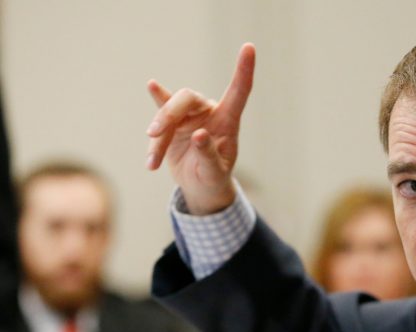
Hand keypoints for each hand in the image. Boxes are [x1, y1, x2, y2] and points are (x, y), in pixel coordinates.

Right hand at [145, 43, 255, 214]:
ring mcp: (190, 116)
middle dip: (168, 113)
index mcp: (228, 121)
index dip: (244, 70)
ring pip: (169, 110)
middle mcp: (209, 113)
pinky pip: (161, 115)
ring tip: (153, 163)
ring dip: (158, 133)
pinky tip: (152, 88)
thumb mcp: (214, 173)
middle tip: (154, 134)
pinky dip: (155, 125)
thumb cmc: (213, 179)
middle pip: (187, 97)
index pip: (239, 91)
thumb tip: (198, 134)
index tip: (249, 47)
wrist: (200, 187)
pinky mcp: (173, 123)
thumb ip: (208, 155)